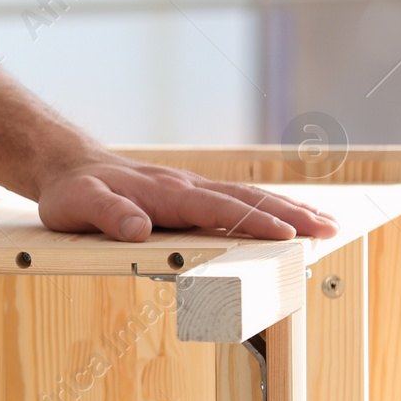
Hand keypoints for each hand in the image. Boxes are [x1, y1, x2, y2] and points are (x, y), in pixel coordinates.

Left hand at [34, 151, 339, 241]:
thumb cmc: (73, 191)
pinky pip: (236, 200)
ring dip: (287, 209)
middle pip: (246, 199)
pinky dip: (267, 208)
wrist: (70, 167)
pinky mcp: (190, 195)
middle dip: (290, 214)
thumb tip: (139, 228)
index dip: (252, 222)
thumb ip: (107, 215)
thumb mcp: (77, 206)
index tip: (287, 234)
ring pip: (247, 197)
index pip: (217, 208)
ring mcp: (191, 189)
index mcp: (165, 194)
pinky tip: (288, 217)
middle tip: (329, 229)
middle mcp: (185, 187)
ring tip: (326, 224)